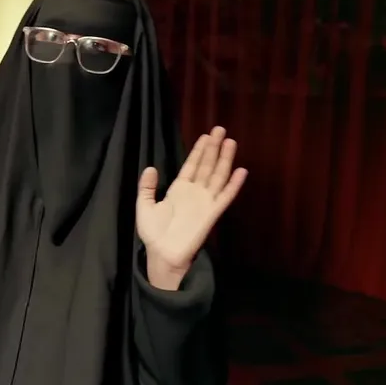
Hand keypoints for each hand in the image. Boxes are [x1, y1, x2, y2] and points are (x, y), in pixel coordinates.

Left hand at [136, 126, 247, 289]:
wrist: (162, 254)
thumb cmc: (153, 233)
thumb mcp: (144, 206)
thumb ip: (147, 187)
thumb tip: (151, 167)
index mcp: (179, 189)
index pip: (191, 165)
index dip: (199, 151)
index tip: (206, 136)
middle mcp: (194, 193)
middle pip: (207, 166)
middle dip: (214, 148)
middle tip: (220, 129)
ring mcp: (204, 202)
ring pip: (217, 176)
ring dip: (224, 160)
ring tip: (231, 142)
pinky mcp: (212, 214)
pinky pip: (225, 196)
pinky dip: (234, 184)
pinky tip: (241, 171)